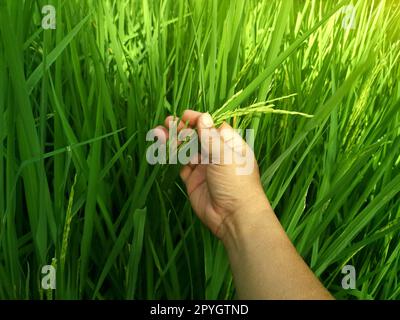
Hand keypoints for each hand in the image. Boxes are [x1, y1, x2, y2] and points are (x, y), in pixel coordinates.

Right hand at [155, 110, 269, 241]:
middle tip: (168, 122)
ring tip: (160, 132)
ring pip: (186, 150)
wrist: (233, 217)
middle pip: (197, 137)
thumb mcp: (224, 155)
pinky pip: (181, 165)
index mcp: (230, 145)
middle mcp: (217, 155)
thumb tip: (203, 116)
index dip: (199, 120)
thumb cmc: (236, 182)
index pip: (212, 127)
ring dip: (174, 141)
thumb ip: (210, 137)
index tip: (185, 115)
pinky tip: (163, 148)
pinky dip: (172, 156)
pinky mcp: (193, 180)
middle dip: (182, 129)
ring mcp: (204, 168)